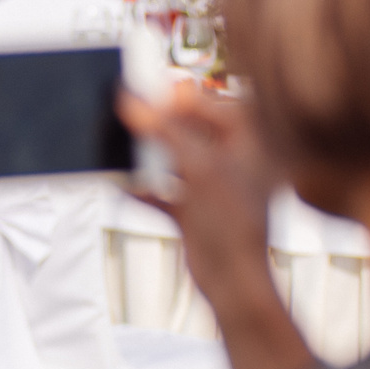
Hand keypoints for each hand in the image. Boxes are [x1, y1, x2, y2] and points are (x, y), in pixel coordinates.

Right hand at [122, 79, 321, 368]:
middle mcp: (234, 161)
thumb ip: (165, 130)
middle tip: (130, 110)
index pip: (214, 102)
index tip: (146, 86)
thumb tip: (132, 101)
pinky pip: (163, 191)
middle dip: (158, 122)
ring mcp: (214, 187)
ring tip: (119, 143)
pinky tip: (122, 186)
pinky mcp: (195, 212)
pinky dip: (142, 190)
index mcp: (250, 143)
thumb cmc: (232, 226)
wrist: (233, 282)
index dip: (180, 94)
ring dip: (147, 154)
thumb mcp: (197, 167)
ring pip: (174, 158)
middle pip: (190, 128)